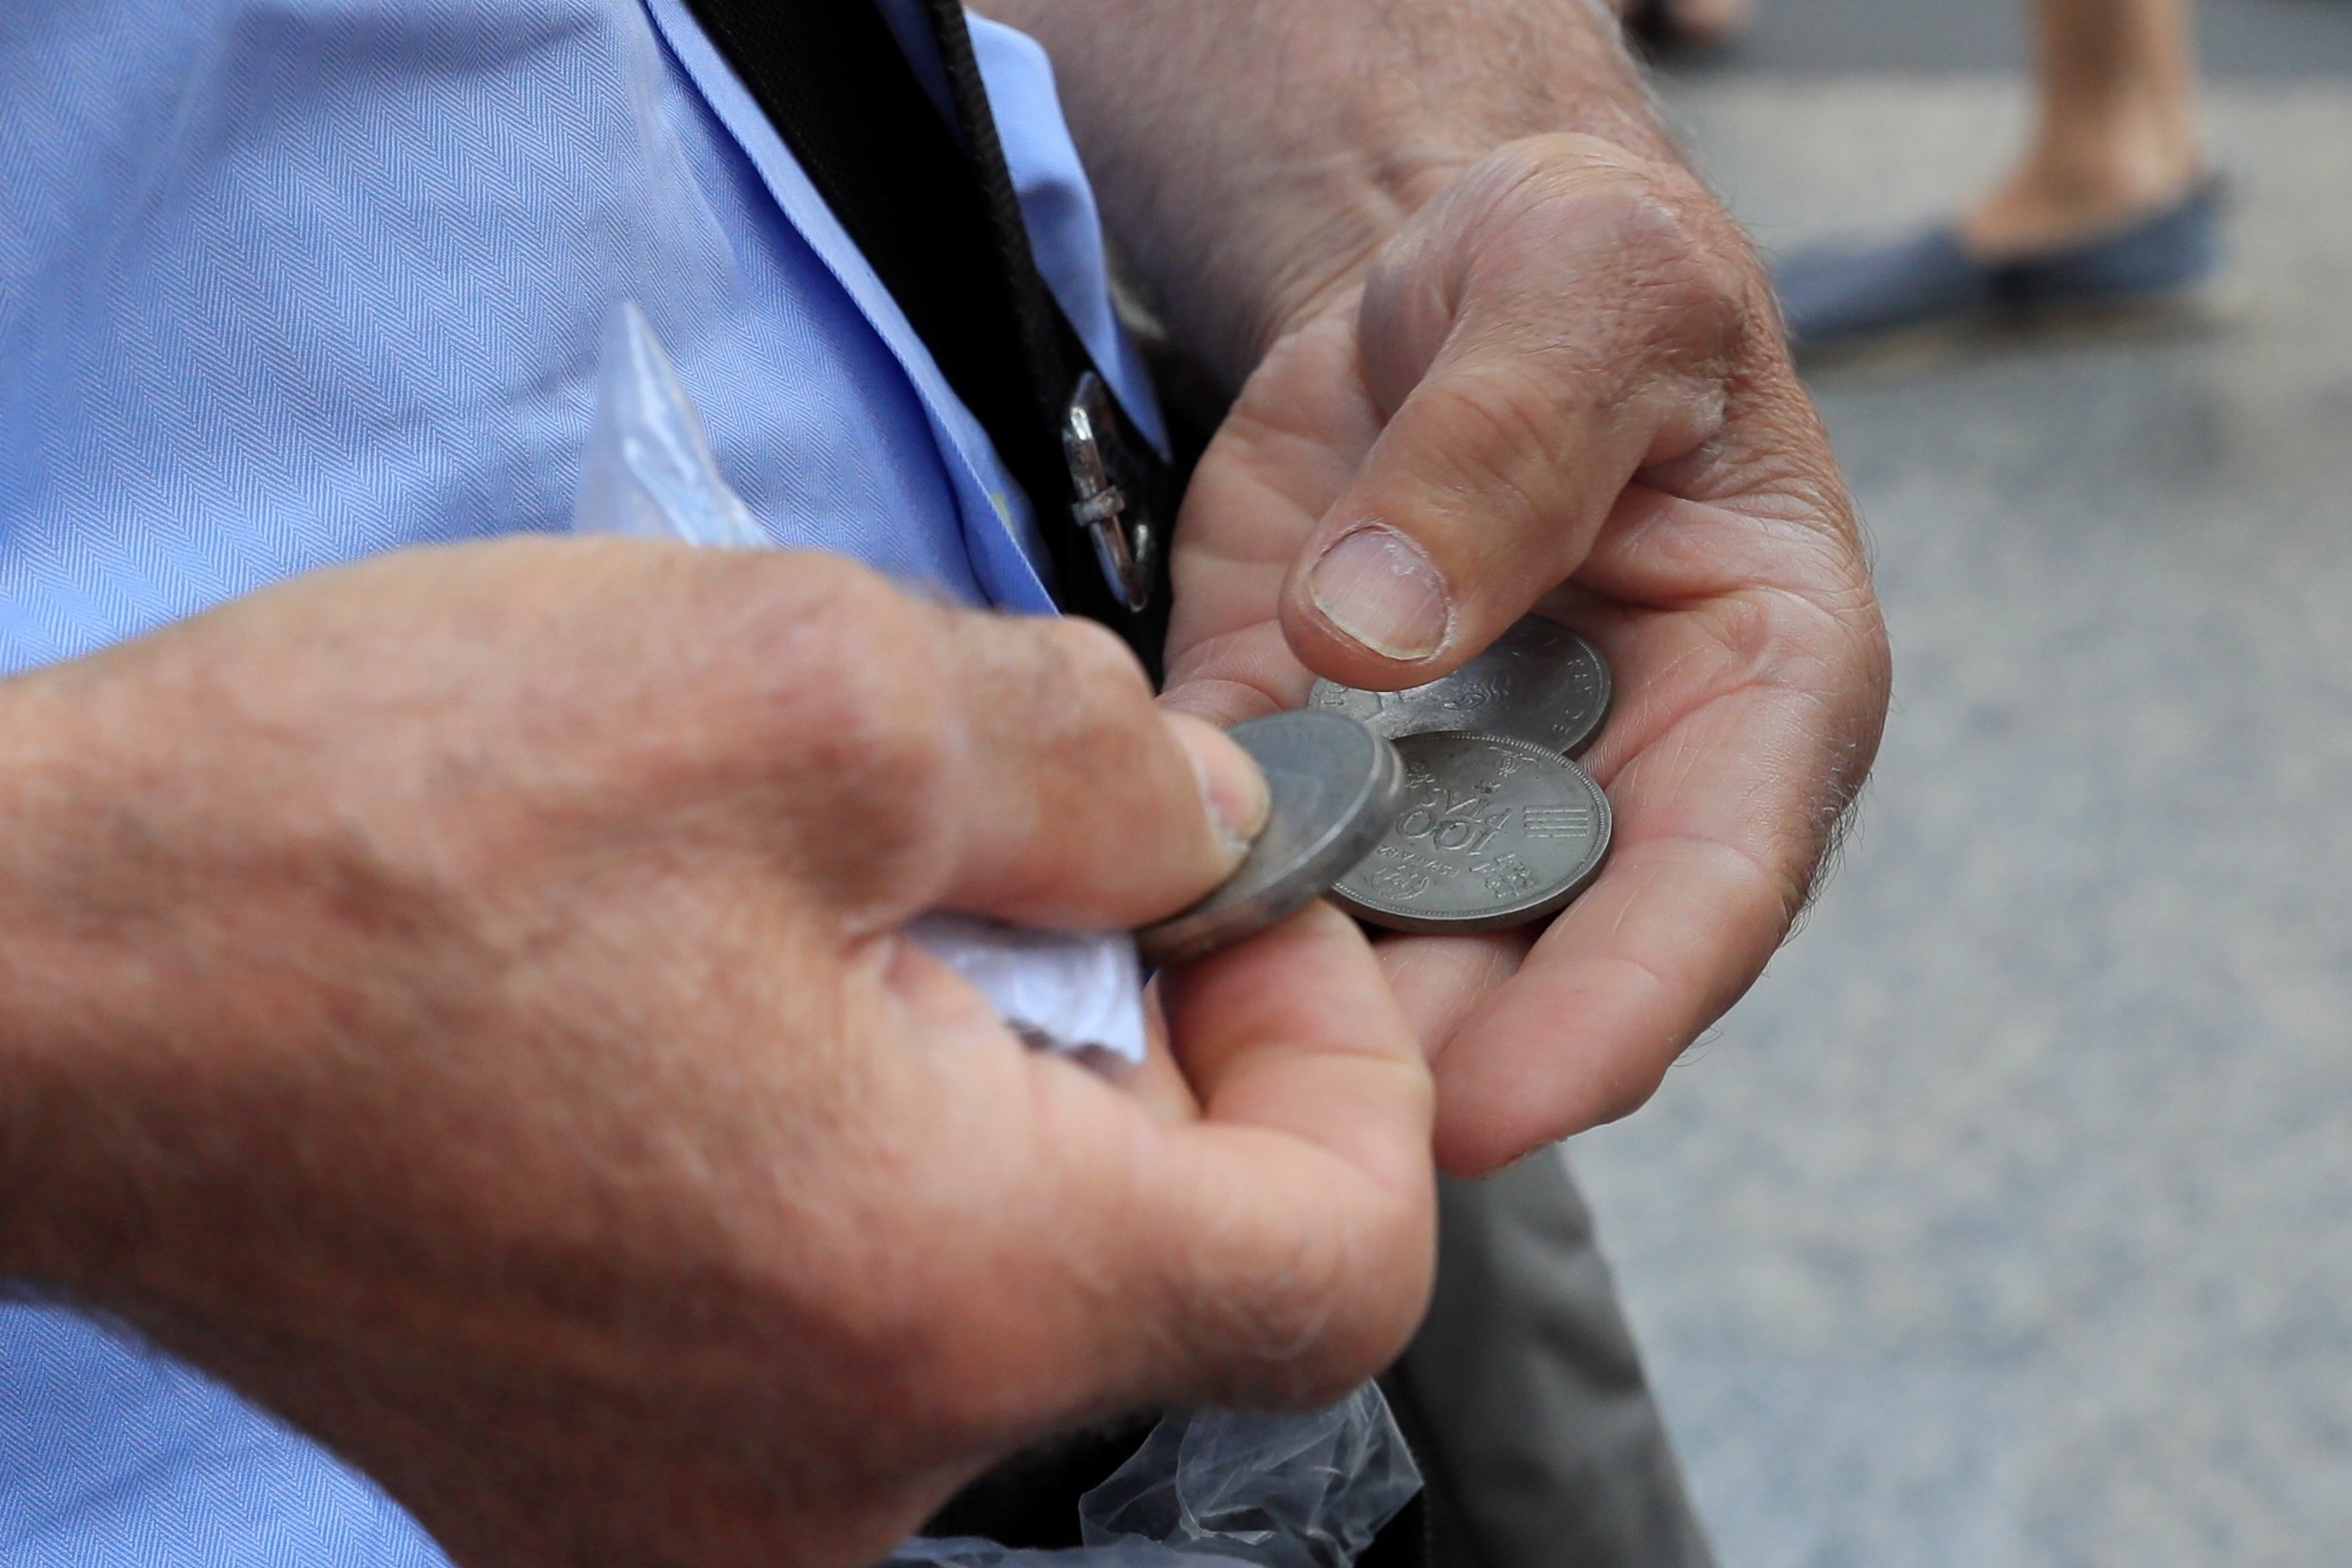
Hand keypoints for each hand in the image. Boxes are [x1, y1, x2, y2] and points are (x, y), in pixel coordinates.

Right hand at [0, 540, 1434, 1567]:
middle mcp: (840, 1474)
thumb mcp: (805, 690)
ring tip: (797, 911)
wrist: (17, 980)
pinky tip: (708, 1004)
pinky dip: (852, 1139)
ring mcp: (707, 1503)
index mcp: (936, 1300)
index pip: (1344, 1262)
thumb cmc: (354, 840)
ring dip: (975, 1066)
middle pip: (1162, 1252)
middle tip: (977, 855)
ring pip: (1000, 1267)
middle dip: (1135, 1026)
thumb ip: (1102, 759)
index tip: (1236, 896)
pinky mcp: (608, 1465)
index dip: (1343, 1046)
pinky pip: (849, 1302)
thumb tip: (1220, 824)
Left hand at [1162, 135, 1891, 1173]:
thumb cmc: (1575, 268)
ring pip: (1375, 950)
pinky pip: (1243, 863)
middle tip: (1279, 1116)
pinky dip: (1181, 907)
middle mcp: (1610, 782)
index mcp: (1752, 690)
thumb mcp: (1583, 290)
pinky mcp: (1308, 764)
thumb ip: (1507, 446)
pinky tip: (1097, 935)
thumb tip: (1375, 634)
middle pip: (1527, 967)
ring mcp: (1452, 793)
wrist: (1436, 268)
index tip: (1485, 1115)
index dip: (1610, 1018)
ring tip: (1168, 1045)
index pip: (1706, 891)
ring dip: (1280, 1003)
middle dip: (1411, 1051)